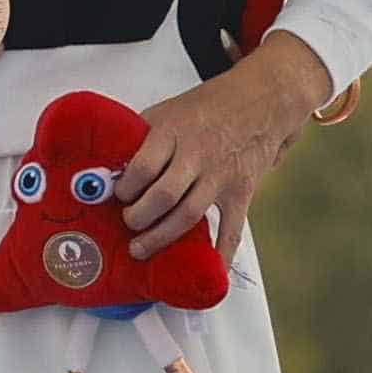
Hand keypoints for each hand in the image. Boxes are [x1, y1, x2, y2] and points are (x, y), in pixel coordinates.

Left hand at [112, 33, 333, 259]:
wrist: (263, 99)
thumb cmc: (208, 106)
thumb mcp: (169, 110)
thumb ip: (142, 136)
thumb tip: (108, 165)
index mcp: (173, 132)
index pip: (143, 165)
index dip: (126, 186)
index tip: (117, 195)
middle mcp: (197, 155)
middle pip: (164, 196)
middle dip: (139, 217)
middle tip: (127, 224)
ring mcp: (220, 176)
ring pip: (189, 216)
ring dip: (162, 237)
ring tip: (141, 248)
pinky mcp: (241, 191)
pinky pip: (232, 229)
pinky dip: (221, 254)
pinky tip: (210, 273)